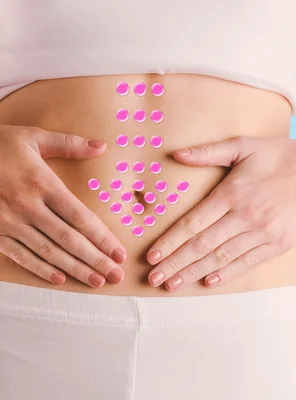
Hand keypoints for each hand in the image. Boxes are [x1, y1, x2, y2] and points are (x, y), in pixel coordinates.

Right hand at [0, 125, 126, 286]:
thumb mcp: (32, 137)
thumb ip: (68, 144)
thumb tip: (101, 146)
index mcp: (42, 183)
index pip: (80, 217)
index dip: (102, 238)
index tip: (119, 252)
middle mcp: (27, 206)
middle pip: (69, 239)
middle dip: (95, 259)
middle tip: (115, 275)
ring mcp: (8, 221)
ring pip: (47, 251)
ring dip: (74, 268)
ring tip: (96, 280)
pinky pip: (19, 255)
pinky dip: (39, 269)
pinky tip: (59, 279)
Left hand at [146, 135, 295, 290]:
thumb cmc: (281, 155)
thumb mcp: (244, 146)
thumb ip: (208, 152)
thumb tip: (175, 154)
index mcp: (232, 193)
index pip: (193, 224)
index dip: (169, 242)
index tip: (151, 256)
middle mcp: (245, 216)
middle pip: (202, 246)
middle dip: (175, 264)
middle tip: (154, 279)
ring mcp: (263, 232)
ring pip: (222, 258)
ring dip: (195, 273)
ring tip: (174, 285)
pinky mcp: (279, 243)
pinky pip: (249, 262)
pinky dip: (228, 273)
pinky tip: (210, 282)